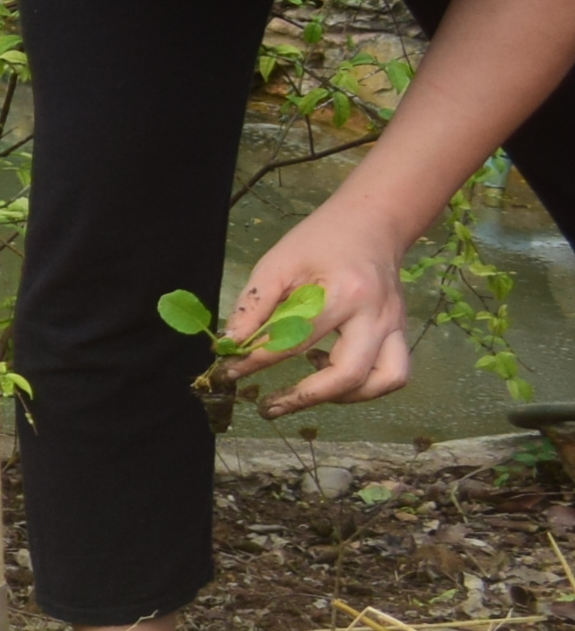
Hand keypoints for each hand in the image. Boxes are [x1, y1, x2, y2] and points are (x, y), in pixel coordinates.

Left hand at [238, 206, 412, 413]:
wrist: (372, 224)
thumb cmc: (319, 241)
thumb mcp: (278, 264)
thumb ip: (253, 306)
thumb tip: (229, 345)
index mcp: (343, 293)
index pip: (294, 341)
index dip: (256, 362)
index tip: (228, 373)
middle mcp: (376, 315)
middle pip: (348, 374)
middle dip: (305, 397)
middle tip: (269, 406)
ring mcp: (395, 326)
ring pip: (383, 381)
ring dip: (343, 396)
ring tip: (307, 386)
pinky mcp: (401, 332)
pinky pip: (394, 374)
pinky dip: (363, 384)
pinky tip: (330, 367)